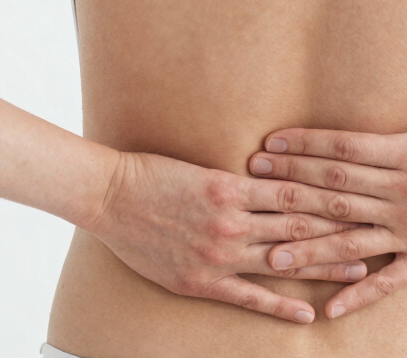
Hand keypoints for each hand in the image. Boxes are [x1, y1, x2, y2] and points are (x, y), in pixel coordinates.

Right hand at [88, 150, 368, 322]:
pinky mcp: (202, 279)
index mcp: (229, 187)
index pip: (292, 195)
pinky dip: (281, 306)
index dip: (328, 201)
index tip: (355, 203)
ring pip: (282, 261)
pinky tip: (306, 312)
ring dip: (323, 266)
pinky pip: (250, 296)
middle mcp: (230, 221)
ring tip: (358, 270)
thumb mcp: (194, 168)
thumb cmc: (146, 174)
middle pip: (297, 229)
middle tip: (374, 235)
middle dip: (339, 232)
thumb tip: (264, 183)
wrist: (106, 195)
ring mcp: (218, 253)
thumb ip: (231, 183)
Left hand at [250, 128, 406, 319]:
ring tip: (272, 258)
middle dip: (292, 184)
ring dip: (310, 249)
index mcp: (404, 156)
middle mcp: (404, 194)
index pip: (342, 149)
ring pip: (351, 239)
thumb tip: (340, 122)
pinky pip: (389, 281)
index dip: (304, 144)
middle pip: (337, 187)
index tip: (268, 143)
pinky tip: (328, 308)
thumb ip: (383, 135)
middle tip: (253, 182)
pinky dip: (359, 296)